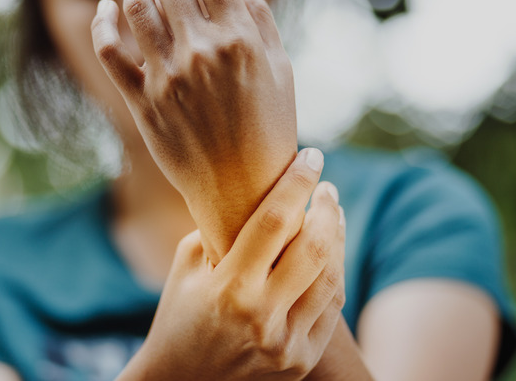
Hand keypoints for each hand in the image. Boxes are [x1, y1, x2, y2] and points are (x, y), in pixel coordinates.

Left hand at [92, 0, 297, 263]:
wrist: (242, 190)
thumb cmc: (270, 129)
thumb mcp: (280, 71)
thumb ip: (259, 19)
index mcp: (238, 39)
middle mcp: (199, 51)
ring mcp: (165, 76)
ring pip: (136, 7)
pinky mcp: (140, 101)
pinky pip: (110, 51)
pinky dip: (103, 23)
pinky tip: (106, 8)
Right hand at [117, 149, 346, 380]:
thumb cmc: (178, 315)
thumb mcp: (187, 266)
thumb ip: (219, 229)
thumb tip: (255, 190)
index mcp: (227, 287)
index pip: (273, 221)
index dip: (296, 182)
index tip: (311, 156)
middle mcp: (260, 316)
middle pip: (313, 247)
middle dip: (326, 208)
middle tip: (326, 187)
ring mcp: (285, 343)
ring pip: (330, 277)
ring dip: (337, 238)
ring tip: (333, 213)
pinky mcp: (301, 360)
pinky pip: (331, 308)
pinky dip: (333, 274)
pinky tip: (330, 252)